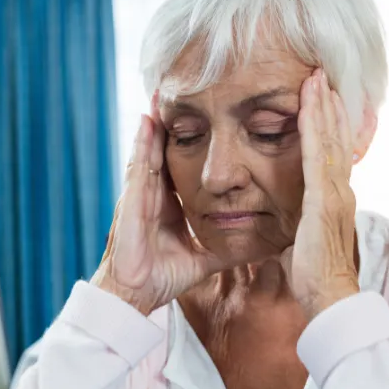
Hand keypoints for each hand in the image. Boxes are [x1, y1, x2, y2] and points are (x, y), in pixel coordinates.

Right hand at [92, 95, 225, 314]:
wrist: (135, 295)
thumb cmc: (161, 278)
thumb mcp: (202, 258)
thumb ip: (226, 249)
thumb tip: (258, 247)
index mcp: (166, 206)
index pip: (179, 167)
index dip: (189, 143)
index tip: (204, 120)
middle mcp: (151, 195)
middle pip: (162, 151)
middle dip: (168, 125)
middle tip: (179, 93)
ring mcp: (138, 195)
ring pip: (148, 151)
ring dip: (154, 124)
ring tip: (163, 94)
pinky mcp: (131, 201)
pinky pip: (138, 166)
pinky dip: (141, 143)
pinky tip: (147, 120)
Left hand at [281, 69, 359, 319]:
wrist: (329, 298)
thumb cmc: (315, 276)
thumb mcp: (305, 241)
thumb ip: (300, 225)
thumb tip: (290, 226)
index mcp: (334, 199)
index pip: (331, 154)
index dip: (328, 126)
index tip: (322, 101)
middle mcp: (340, 191)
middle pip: (334, 140)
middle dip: (328, 107)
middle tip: (322, 77)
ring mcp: (334, 194)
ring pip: (328, 141)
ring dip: (323, 108)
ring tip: (317, 80)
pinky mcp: (323, 200)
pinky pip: (317, 156)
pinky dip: (314, 129)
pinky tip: (310, 107)